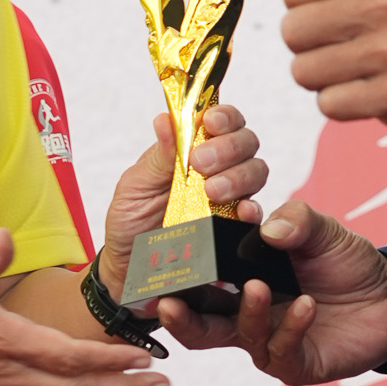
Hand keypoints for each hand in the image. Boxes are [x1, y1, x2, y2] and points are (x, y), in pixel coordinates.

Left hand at [99, 103, 267, 302]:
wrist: (130, 269)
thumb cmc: (130, 222)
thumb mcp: (135, 186)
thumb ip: (158, 156)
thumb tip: (166, 119)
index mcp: (193, 150)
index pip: (221, 121)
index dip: (223, 116)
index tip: (210, 121)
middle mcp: (218, 170)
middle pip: (246, 143)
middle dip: (229, 147)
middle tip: (202, 162)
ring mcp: (230, 199)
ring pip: (256, 172)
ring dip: (239, 176)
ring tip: (212, 191)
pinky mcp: (235, 229)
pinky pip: (255, 215)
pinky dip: (252, 210)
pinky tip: (240, 212)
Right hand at [159, 195, 386, 384]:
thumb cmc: (346, 262)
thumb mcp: (320, 229)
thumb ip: (294, 219)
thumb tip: (263, 224)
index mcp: (240, 281)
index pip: (199, 283)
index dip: (179, 275)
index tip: (166, 258)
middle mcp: (247, 315)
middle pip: (201, 323)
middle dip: (180, 316)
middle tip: (167, 302)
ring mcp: (270, 342)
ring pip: (240, 336)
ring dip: (246, 311)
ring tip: (257, 286)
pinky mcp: (297, 364)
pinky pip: (282, 351)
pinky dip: (291, 327)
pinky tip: (306, 305)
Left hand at [282, 0, 386, 135]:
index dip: (305, 2)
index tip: (338, 4)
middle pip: (292, 32)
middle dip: (309, 43)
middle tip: (343, 39)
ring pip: (305, 71)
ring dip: (321, 75)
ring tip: (354, 63)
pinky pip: (327, 104)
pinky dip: (339, 102)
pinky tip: (366, 87)